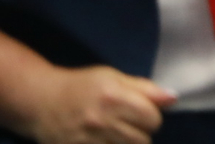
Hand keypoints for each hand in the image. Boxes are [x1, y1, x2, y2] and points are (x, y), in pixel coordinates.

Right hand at [23, 66, 174, 143]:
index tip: (144, 111)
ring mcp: (88, 140)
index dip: (153, 115)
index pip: (152, 118)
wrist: (40, 102)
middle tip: (131, 124)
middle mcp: (101, 120)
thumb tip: (173, 98)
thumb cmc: (81, 86)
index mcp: (113, 96)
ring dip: (129, 143)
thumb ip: (145, 88)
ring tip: (120, 133)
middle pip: (143, 140)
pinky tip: (108, 140)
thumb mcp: (113, 77)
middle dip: (143, 132)